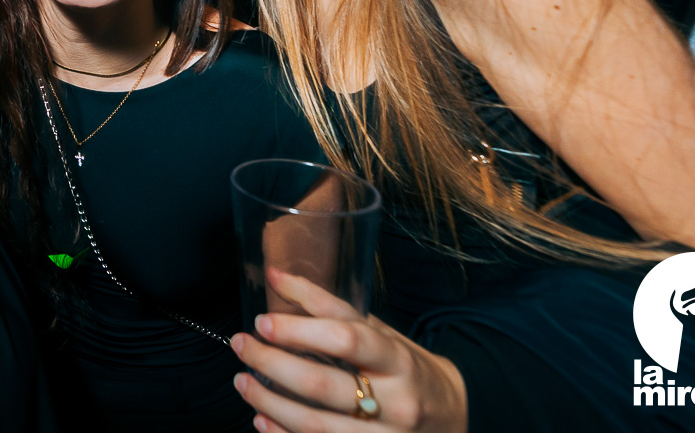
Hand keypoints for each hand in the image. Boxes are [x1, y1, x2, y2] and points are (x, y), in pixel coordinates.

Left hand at [231, 271, 466, 431]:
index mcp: (397, 358)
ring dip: (269, 404)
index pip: (345, 339)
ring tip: (243, 383)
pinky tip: (261, 421)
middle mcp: (395, 401)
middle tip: (242, 347)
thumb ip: (328, 307)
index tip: (263, 322)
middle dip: (271, 365)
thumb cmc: (405, 368)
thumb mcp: (378, 332)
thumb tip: (276, 276)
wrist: (452, 415)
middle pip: (321, 385)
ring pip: (315, 425)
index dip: (299, 331)